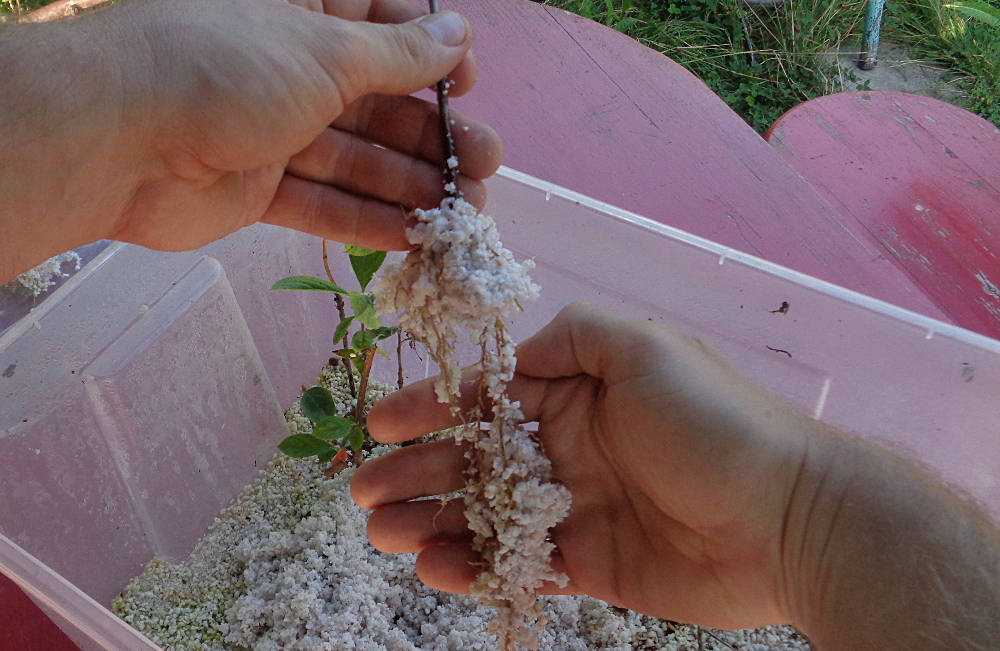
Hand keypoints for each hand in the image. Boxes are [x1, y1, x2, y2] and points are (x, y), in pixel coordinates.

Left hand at [0, 0, 501, 279]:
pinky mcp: (257, 185)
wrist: (121, 138)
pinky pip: (323, 201)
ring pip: (357, 157)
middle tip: (485, 168)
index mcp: (304, 9)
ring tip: (466, 216)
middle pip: (378, 101)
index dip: (431, 54)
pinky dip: (366, 220)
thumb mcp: (329, 50)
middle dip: (434, 136)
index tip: (467, 85)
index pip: (382, 22)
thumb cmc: (231, 65)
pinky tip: (414, 239)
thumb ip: (399, 54)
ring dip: (412, 185)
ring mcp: (273, 127)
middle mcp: (290, 65)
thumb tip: (458, 36)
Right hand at [352, 302, 813, 629]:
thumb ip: (574, 335)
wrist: (788, 518)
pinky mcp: (590, 563)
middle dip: (415, 472)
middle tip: (364, 492)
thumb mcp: (645, 349)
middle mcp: (569, 447)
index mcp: (577, 393)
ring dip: (431, 522)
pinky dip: (476, 567)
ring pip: (486, 515)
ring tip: (385, 533)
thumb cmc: (714, 425)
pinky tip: (438, 568)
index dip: (431, 407)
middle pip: (474, 459)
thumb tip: (514, 347)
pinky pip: (520, 563)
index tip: (381, 422)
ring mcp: (576, 507)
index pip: (487, 397)